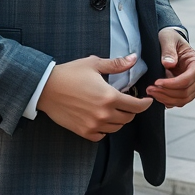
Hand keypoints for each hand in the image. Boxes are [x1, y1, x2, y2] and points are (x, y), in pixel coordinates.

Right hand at [37, 54, 152, 141]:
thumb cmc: (70, 73)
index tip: (148, 100)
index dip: (145, 104)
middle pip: (128, 118)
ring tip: (115, 109)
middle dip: (132, 110)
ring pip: (116, 128)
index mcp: (109, 97)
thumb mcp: (94, 64)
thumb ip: (116, 64)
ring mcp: (93, 125)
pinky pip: (101, 135)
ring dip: (119, 119)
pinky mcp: (83, 131)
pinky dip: (105, 129)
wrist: (46, 88)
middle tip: (129, 101)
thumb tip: (133, 58)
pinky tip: (103, 119)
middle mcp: (103, 114)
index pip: (136, 106)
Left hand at [146, 28, 194, 107]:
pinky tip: (156, 94)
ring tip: (151, 91)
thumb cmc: (171, 38)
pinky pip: (178, 102)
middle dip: (166, 92)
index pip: (187, 80)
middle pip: (185, 92)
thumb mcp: (168, 38)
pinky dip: (167, 101)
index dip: (172, 84)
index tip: (157, 82)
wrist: (170, 42)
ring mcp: (192, 86)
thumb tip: (169, 63)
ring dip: (165, 98)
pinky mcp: (185, 91)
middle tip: (149, 89)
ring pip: (182, 100)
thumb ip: (168, 50)